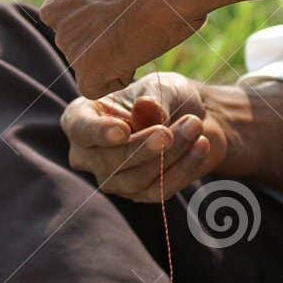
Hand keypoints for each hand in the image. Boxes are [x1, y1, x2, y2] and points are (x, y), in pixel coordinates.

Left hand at [41, 0, 205, 98]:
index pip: (74, 13)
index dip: (107, 16)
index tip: (131, 6)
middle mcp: (54, 9)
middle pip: (78, 39)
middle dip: (105, 38)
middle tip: (140, 20)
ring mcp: (67, 39)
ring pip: (89, 62)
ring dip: (115, 55)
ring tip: (144, 30)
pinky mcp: (85, 67)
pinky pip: (98, 85)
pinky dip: (120, 76)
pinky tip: (140, 49)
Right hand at [62, 72, 228, 202]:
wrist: (192, 118)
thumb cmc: (166, 97)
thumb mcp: (162, 88)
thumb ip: (153, 99)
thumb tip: (146, 110)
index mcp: (82, 118)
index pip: (80, 129)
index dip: (99, 132)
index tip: (122, 130)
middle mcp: (90, 154)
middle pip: (109, 160)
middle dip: (143, 146)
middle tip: (169, 131)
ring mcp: (114, 179)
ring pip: (136, 178)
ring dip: (170, 155)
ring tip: (195, 125)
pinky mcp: (141, 194)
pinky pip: (160, 189)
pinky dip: (184, 167)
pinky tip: (201, 145)